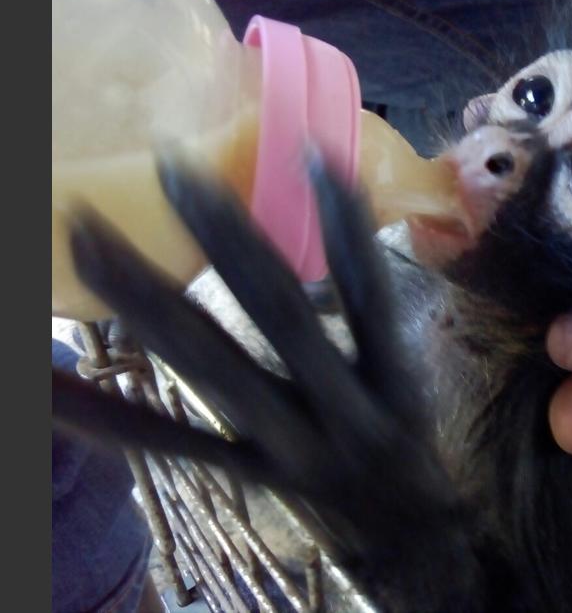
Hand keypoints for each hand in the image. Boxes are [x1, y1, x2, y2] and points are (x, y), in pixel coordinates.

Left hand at [52, 155, 478, 609]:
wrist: (406, 534)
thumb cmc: (407, 439)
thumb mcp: (408, 378)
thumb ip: (368, 316)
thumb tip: (327, 229)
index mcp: (391, 379)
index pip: (370, 295)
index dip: (346, 228)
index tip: (310, 153)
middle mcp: (340, 411)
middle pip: (280, 318)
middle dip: (229, 240)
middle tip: (174, 167)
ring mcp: (286, 445)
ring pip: (212, 369)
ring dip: (148, 301)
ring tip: (87, 237)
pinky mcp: (244, 472)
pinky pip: (172, 446)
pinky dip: (109, 415)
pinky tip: (45, 390)